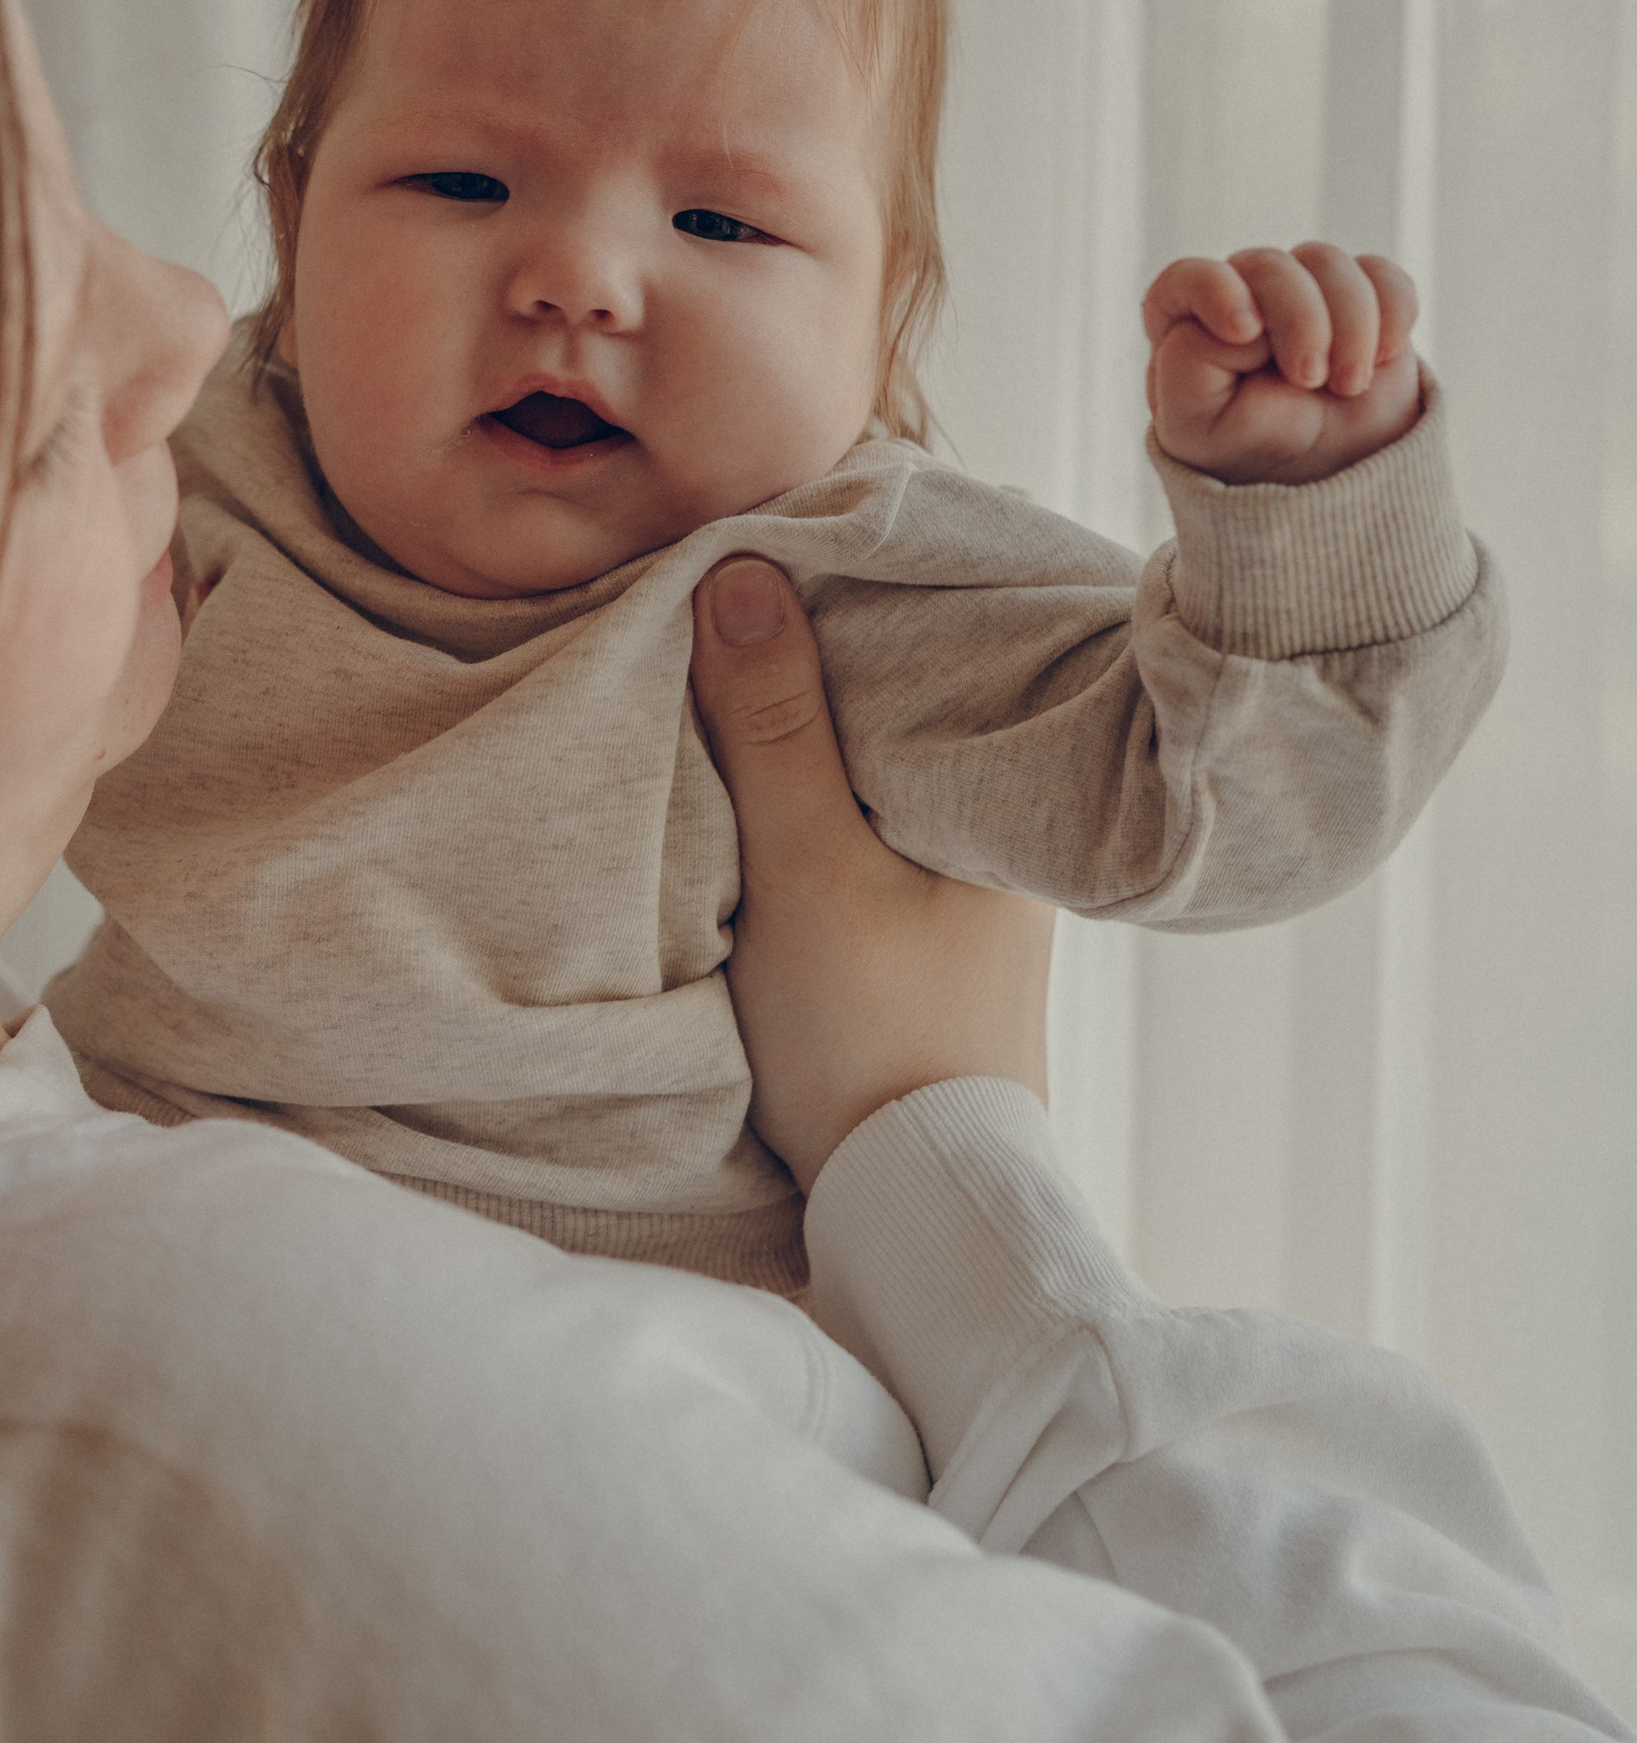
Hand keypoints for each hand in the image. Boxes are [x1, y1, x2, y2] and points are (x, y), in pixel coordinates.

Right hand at [689, 557, 1053, 1191]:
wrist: (913, 1208)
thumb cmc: (874, 1041)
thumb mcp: (806, 870)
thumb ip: (773, 728)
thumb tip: (740, 572)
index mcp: (1010, 796)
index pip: (940, 645)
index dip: (859, 587)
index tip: (778, 535)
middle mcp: (1008, 833)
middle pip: (906, 702)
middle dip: (828, 653)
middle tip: (739, 584)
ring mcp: (971, 890)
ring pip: (880, 769)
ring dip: (813, 730)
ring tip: (732, 662)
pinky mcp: (927, 940)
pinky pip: (866, 829)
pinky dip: (815, 797)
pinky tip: (757, 782)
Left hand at [1144, 243, 1421, 484]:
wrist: (1329, 480)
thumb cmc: (1251, 451)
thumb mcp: (1195, 426)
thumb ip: (1188, 362)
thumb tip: (1244, 319)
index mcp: (1188, 326)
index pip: (1185, 277)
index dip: (1214, 289)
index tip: (1246, 333)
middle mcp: (1244, 297)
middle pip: (1266, 265)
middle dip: (1298, 320)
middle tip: (1310, 379)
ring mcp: (1304, 292)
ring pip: (1325, 263)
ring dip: (1349, 325)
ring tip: (1348, 386)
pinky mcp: (1359, 298)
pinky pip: (1380, 274)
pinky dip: (1391, 312)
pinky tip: (1382, 358)